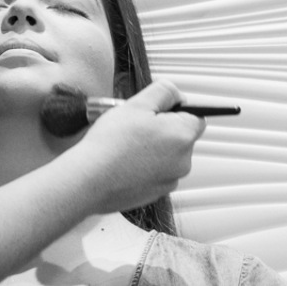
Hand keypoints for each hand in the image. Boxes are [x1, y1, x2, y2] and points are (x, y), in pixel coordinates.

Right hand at [72, 79, 205, 213]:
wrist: (89, 181)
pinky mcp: (156, 194)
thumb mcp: (138, 103)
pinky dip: (145, 166)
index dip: (176, 109)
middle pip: (181, 136)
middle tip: (136, 126)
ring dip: (154, 148)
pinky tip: (124, 161)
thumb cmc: (110, 144)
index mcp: (183, 136)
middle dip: (163, 129)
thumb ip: (164, 91)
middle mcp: (183, 161)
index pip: (197, 116)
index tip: (158, 110)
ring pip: (168, 155)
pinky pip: (156, 172)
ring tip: (127, 145)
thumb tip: (176, 94)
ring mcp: (170, 180)